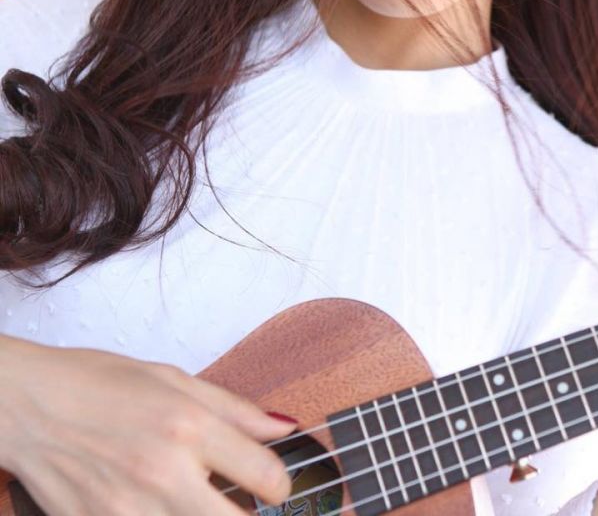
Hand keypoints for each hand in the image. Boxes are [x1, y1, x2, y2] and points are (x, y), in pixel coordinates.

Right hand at [0, 335, 295, 514]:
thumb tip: (284, 427)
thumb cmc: (100, 382)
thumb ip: (236, 409)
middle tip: (242, 504)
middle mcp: (164, 473)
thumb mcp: (174, 379)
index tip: (274, 484)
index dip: (280, 485)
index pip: (265, 477)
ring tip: (196, 498)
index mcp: (189, 427)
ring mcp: (129, 511)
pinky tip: (162, 504)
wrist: (28, 404)